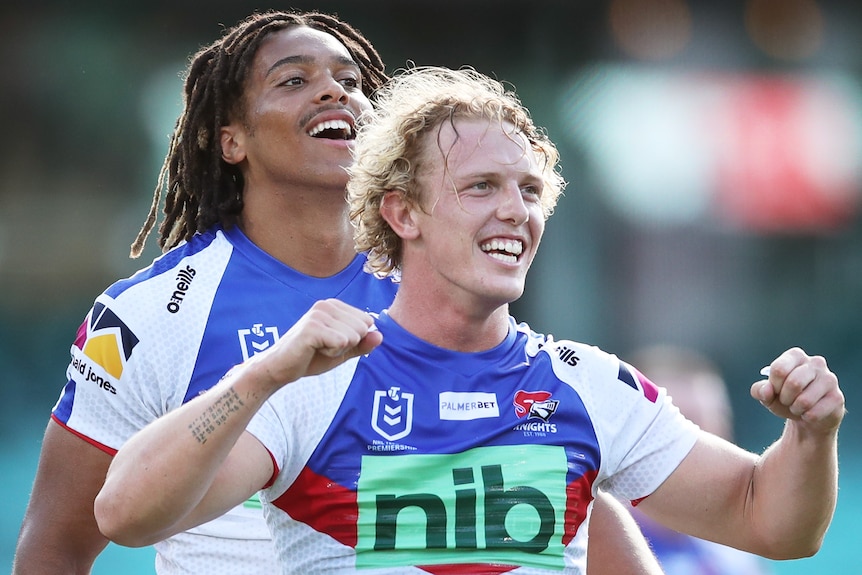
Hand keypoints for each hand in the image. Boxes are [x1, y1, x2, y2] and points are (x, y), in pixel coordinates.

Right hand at [249, 299, 382, 390]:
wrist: (280, 368)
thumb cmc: (310, 357)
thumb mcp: (342, 351)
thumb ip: (361, 344)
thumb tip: (380, 335)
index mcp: (334, 305)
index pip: (367, 322)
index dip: (354, 340)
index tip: (332, 343)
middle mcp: (326, 305)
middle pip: (363, 328)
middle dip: (348, 345)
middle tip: (324, 347)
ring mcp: (319, 314)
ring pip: (354, 336)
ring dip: (338, 350)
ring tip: (318, 348)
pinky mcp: (313, 327)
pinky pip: (342, 343)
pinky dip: (331, 353)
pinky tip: (314, 350)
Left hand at [751, 347, 844, 433]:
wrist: (806, 416)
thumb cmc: (785, 399)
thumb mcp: (767, 395)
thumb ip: (759, 390)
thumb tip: (767, 390)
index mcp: (796, 355)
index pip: (779, 369)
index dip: (774, 386)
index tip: (776, 390)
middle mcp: (816, 362)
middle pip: (793, 383)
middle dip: (785, 398)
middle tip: (787, 400)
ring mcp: (829, 379)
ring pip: (804, 400)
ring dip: (795, 409)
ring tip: (798, 406)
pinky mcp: (837, 397)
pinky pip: (814, 413)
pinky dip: (806, 417)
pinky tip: (810, 412)